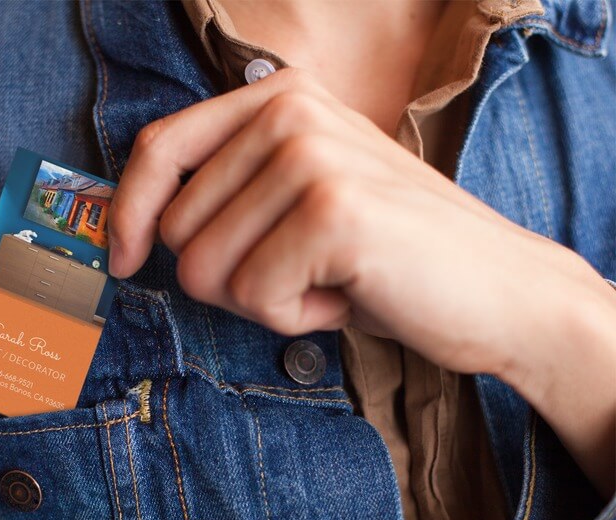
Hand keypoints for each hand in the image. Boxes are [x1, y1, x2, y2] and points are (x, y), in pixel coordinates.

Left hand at [108, 68, 615, 494]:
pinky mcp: (330, 212)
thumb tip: (136, 230)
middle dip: (229, 276)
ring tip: (331, 279)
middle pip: (178, 229)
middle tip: (302, 272)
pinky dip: (296, 318)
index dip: (128, 212)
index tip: (122, 260)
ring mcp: (310, 158)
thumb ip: (232, 192)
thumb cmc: (390, 255)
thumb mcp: (303, 199)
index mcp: (279, 99)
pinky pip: (255, 298)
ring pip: (206, 271)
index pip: (160, 149)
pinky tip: (348, 295)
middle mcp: (290, 113)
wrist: (500, 289)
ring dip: (267, 300)